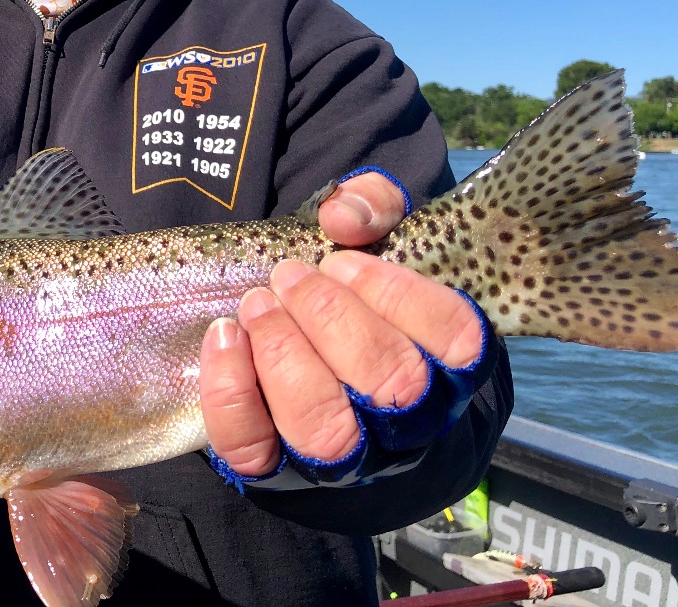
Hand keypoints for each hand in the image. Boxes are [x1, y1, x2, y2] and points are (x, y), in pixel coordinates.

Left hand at [198, 172, 485, 477]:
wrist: (325, 370)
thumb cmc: (362, 296)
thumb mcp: (379, 236)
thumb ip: (373, 205)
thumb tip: (343, 218)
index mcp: (451, 367)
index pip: (453, 340)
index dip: (394, 293)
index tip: (341, 259)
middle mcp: (410, 425)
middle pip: (390, 385)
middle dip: (330, 317)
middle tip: (288, 275)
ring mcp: (348, 461)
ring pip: (326, 431)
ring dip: (284, 355)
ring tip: (257, 303)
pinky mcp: (278, 474)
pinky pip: (253, 448)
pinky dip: (231, 390)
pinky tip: (224, 337)